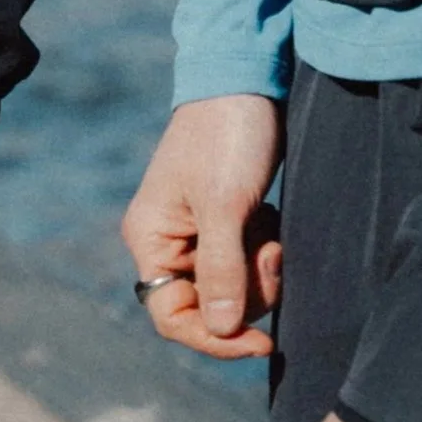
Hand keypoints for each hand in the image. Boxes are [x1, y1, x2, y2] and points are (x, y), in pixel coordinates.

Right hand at [122, 95, 283, 359]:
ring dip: (259, 271)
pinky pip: (244, 263)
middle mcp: (167, 242)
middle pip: (207, 306)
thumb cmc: (227, 136)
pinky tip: (270, 220)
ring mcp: (195, 232)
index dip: (215, 337)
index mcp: (150, 238)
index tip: (261, 340)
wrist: (246, 81)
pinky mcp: (224, 222)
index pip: (172, 316)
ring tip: (271, 230)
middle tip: (271, 252)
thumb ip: (222, 269)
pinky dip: (263, 251)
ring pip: (231, 287)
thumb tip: (221, 329)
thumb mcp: (226, 205)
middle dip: (247, 291)